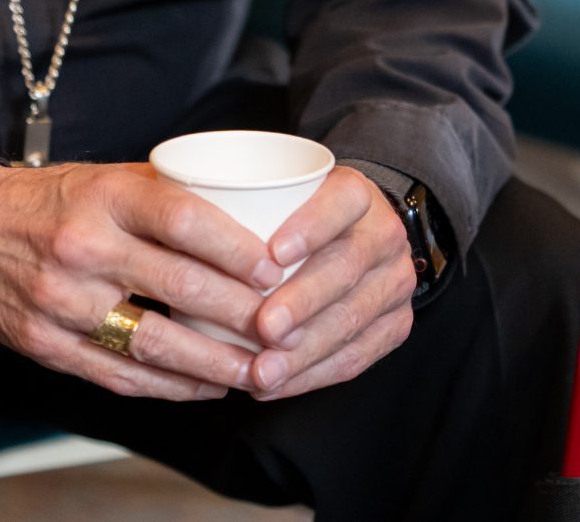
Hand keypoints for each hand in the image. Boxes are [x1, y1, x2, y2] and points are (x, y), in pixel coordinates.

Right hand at [0, 160, 283, 401]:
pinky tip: (206, 387)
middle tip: (285, 329)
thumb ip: (172, 195)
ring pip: (152, 342)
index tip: (277, 270)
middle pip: (178, 285)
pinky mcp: (44, 345)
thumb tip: (258, 216)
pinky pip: (118, 375)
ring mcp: (60, 300)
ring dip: (213, 363)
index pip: (184, 219)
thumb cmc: (59, 201)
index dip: (236, 248)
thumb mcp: (111, 177)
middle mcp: (83, 247)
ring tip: (258, 371)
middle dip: (241, 314)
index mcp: (107, 196)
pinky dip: (169, 387)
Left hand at [239, 167, 418, 400]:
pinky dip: (313, 375)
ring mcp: (395, 282)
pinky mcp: (396, 324)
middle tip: (263, 327)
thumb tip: (183, 235)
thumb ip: (246, 212)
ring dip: (305, 351)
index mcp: (357, 194)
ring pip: (353, 318)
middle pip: (347, 266)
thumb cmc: (295, 222)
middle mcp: (383, 234)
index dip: (312, 226)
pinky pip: (358, 357)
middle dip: (303, 301)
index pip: (344, 201)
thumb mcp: (280, 201)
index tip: (273, 253)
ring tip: (262, 371)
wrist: (353, 240)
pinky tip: (277, 386)